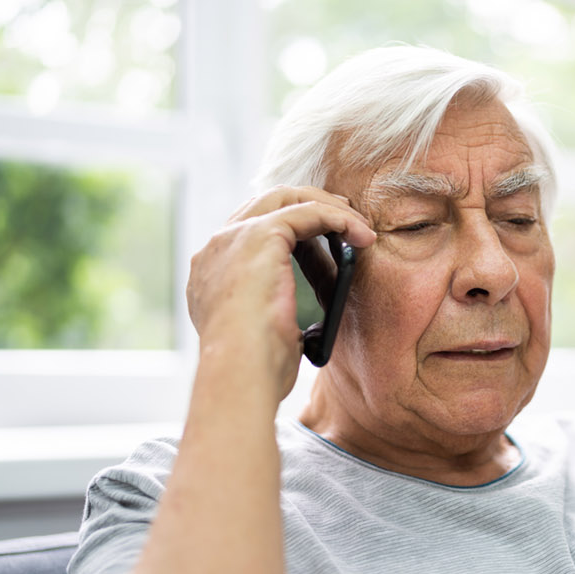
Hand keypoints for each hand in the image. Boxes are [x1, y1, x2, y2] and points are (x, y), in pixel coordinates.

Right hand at [186, 186, 375, 400]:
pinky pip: (307, 211)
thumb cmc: (254, 372)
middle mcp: (217, 248)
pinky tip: (362, 235)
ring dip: (328, 208)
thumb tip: (305, 327)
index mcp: (211, 274)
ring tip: (360, 226)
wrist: (239, 373)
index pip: (248, 231)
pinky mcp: (260, 236)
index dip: (288, 228)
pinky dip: (339, 219)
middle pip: (265, 204)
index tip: (320, 238)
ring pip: (286, 199)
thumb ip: (276, 319)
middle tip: (344, 219)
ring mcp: (234, 238)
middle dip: (308, 205)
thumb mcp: (264, 337)